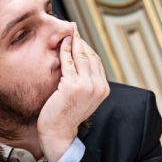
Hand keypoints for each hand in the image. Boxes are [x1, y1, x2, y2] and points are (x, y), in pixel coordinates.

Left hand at [37, 28, 108, 161]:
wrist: (58, 132)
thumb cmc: (65, 114)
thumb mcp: (81, 96)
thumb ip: (85, 80)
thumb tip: (79, 59)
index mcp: (103, 89)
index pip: (96, 62)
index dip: (87, 48)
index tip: (78, 38)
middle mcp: (98, 87)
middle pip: (91, 56)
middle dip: (80, 41)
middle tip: (72, 30)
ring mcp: (87, 86)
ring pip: (81, 56)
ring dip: (73, 42)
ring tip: (67, 33)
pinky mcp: (73, 85)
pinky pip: (69, 62)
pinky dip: (65, 50)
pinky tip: (61, 43)